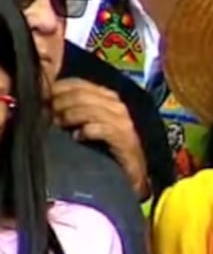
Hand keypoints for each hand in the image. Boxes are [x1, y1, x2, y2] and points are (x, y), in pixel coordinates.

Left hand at [49, 78, 148, 196]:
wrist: (130, 170)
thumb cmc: (104, 146)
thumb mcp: (87, 121)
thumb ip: (73, 107)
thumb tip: (46, 98)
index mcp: (107, 97)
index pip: (77, 83)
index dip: (56, 89)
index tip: (41, 100)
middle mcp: (116, 105)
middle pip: (81, 94)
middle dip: (60, 104)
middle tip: (49, 117)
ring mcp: (122, 121)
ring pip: (89, 109)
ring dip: (69, 117)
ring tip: (60, 127)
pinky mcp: (124, 138)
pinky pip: (100, 128)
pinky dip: (85, 131)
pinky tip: (77, 138)